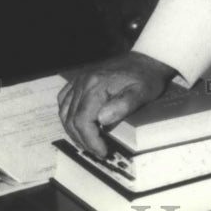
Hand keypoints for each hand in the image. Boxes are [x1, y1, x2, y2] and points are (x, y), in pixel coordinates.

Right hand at [57, 51, 176, 156]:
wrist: (146, 59)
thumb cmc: (146, 77)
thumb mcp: (143, 92)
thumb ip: (124, 105)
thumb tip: (102, 119)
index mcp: (96, 84)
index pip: (82, 120)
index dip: (90, 140)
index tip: (102, 151)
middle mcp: (83, 81)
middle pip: (71, 119)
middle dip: (83, 140)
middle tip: (98, 150)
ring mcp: (79, 80)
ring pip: (64, 112)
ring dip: (74, 131)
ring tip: (90, 142)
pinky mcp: (79, 80)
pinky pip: (64, 101)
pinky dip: (68, 116)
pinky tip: (79, 125)